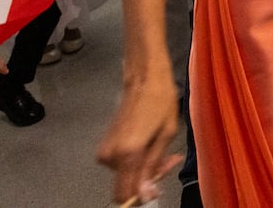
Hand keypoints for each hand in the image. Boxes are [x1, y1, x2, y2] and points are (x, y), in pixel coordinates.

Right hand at [97, 74, 180, 205]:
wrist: (144, 77)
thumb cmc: (160, 100)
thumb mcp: (167, 134)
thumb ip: (154, 166)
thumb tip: (145, 196)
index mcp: (128, 153)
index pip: (126, 195)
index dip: (142, 197)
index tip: (157, 185)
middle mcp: (111, 155)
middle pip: (125, 187)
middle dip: (145, 181)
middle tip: (166, 160)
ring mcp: (105, 149)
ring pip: (124, 175)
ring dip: (142, 167)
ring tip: (159, 146)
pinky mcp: (105, 142)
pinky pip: (120, 163)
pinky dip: (135, 158)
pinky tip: (148, 143)